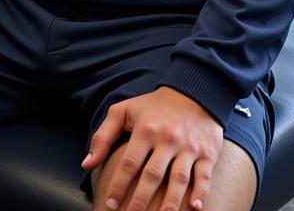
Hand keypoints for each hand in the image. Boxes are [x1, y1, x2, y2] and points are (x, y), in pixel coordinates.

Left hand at [82, 87, 223, 210]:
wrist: (193, 93)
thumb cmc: (153, 106)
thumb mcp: (124, 111)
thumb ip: (103, 136)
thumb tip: (86, 163)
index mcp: (145, 129)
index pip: (129, 163)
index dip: (119, 185)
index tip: (110, 203)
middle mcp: (167, 139)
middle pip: (153, 175)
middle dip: (141, 199)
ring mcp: (188, 147)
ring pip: (179, 179)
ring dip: (170, 202)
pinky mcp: (207, 154)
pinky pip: (204, 176)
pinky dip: (201, 193)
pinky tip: (195, 208)